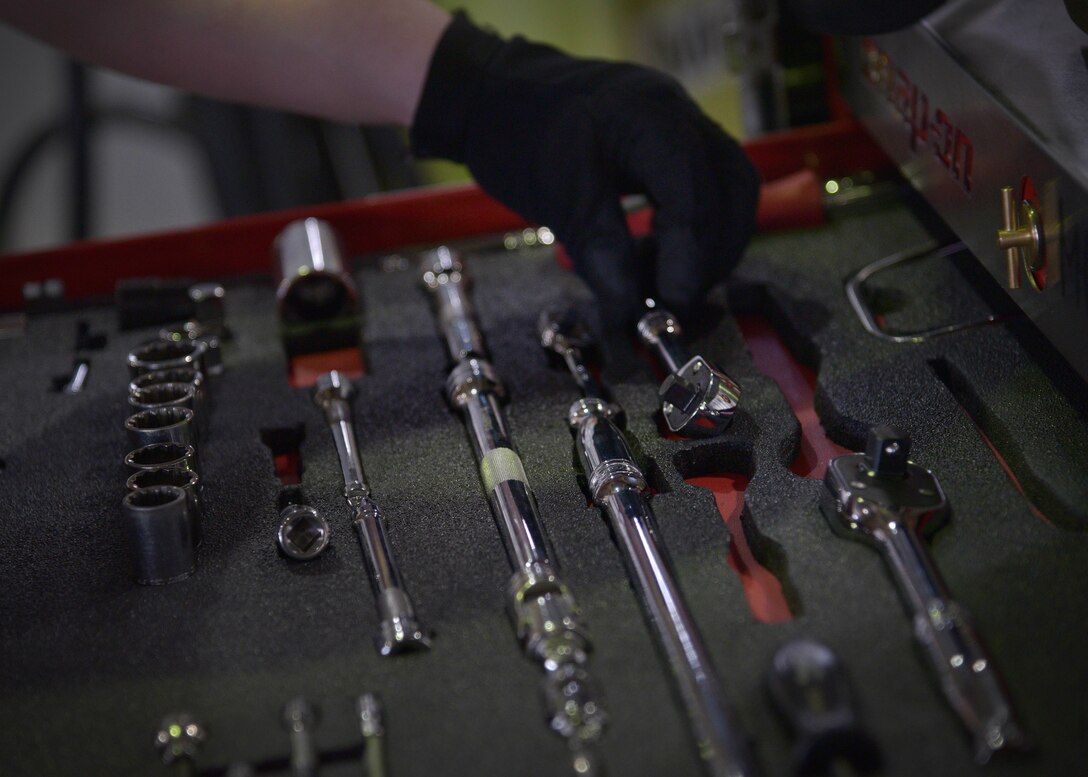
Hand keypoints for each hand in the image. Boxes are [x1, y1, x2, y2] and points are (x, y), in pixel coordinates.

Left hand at [411, 13, 758, 327]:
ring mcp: (682, 127)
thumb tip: (631, 314)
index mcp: (655, 119)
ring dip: (705, 248)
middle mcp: (681, 116)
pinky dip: (689, 232)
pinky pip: (706, 192)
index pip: (697, 200)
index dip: (689, 262)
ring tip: (658, 283)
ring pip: (728, 196)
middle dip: (707, 258)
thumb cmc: (517, 133)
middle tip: (671, 303)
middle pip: (732, 196)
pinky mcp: (672, 147)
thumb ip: (602, 252)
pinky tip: (653, 257)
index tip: (669, 309)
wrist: (493, 95)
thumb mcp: (556, 196)